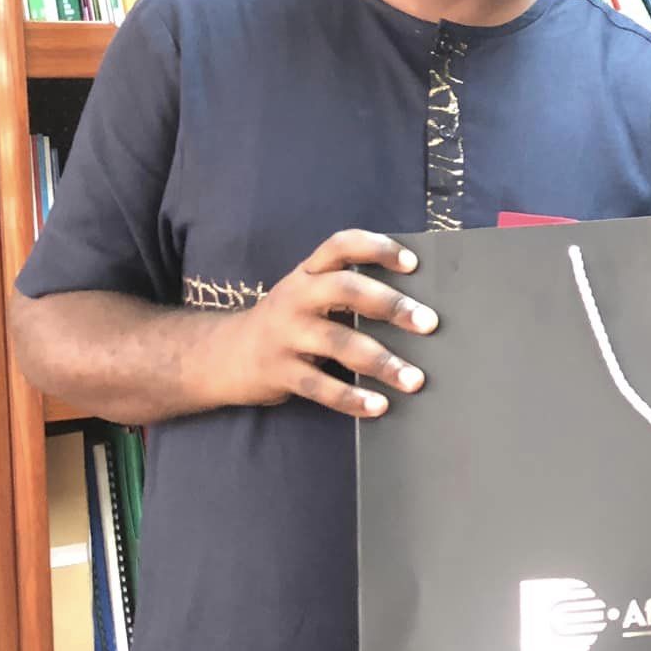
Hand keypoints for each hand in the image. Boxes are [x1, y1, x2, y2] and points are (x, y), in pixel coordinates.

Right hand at [204, 229, 435, 417]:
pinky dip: (351, 397)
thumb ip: (347, 292)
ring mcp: (285, 334)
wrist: (222, 356)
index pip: (341, 245)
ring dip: (381, 362)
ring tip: (414, 379)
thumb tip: (414, 307)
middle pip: (345, 289)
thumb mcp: (308, 296)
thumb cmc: (287, 323)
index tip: (412, 263)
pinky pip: (320, 386)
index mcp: (308, 272)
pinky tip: (379, 405)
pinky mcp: (279, 371)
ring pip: (339, 343)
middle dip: (390, 304)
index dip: (377, 248)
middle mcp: (296, 297)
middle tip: (428, 323)